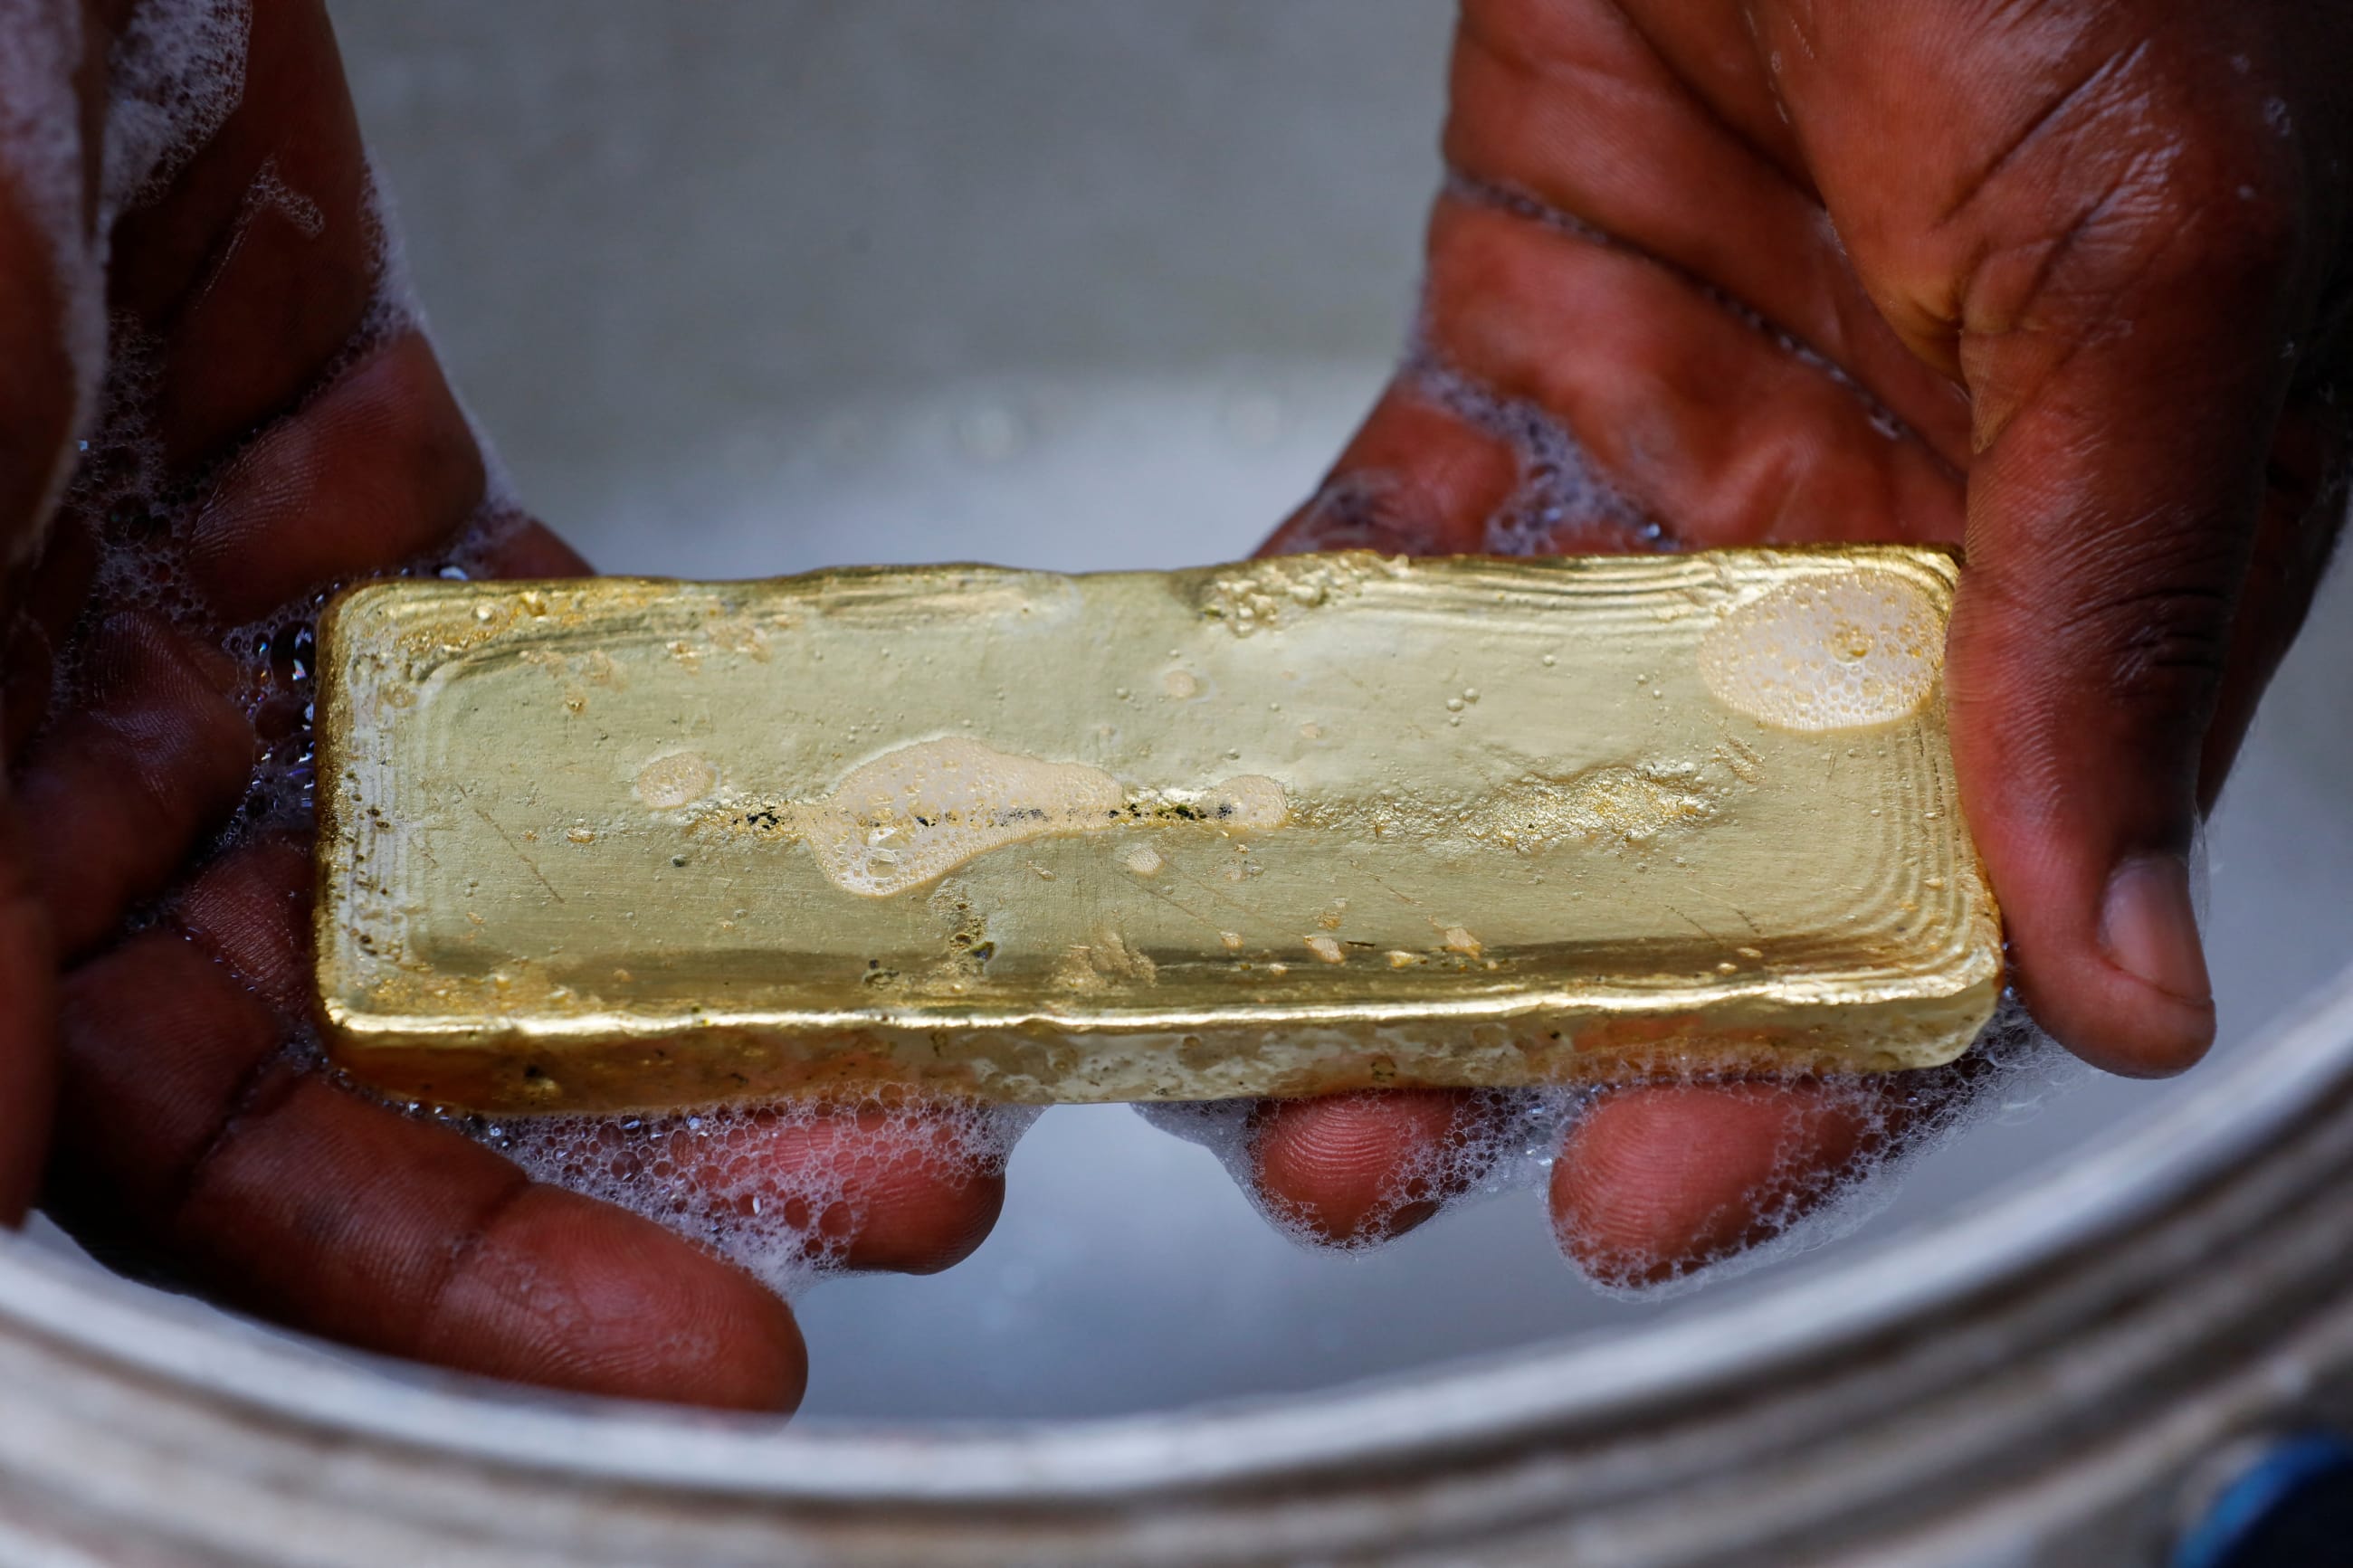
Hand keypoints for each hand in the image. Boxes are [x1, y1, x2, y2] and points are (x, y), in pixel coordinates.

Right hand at [0, 0, 1002, 1408]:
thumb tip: (0, 1166)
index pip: (201, 1161)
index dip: (442, 1282)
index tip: (691, 1349)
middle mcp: (72, 781)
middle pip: (386, 1063)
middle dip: (646, 1156)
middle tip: (891, 1207)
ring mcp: (229, 648)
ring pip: (500, 890)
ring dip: (718, 978)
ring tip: (932, 1058)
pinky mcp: (360, 508)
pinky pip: (551, 685)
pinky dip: (687, 762)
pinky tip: (837, 835)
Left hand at [1244, 0, 2352, 1279]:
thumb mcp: (2145, 266)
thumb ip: (2115, 611)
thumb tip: (2127, 979)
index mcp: (2061, 578)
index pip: (1938, 907)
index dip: (1792, 1083)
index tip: (1640, 1204)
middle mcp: (1867, 561)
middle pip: (1690, 870)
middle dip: (1529, 1034)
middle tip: (1366, 1159)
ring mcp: (1676, 476)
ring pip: (1516, 753)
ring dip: (1382, 903)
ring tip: (1248, 1036)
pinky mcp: (1521, 370)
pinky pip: (1387, 559)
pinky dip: (1288, 683)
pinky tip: (1198, 797)